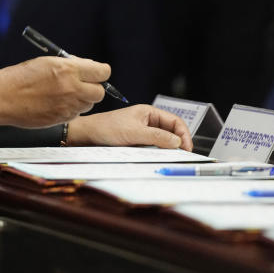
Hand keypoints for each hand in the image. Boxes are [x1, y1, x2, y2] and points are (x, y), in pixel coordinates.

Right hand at [0, 55, 108, 127]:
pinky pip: (76, 114)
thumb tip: (86, 67)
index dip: (100, 71)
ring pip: (89, 105)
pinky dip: (71, 109)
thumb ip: (70, 65)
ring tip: (65, 94)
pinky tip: (57, 103)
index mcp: (68, 69)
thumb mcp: (47, 62)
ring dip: (83, 99)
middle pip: (100, 92)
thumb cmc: (20, 78)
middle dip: (93, 87)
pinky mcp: (62, 119)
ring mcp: (68, 106)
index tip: (97, 72)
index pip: (102, 71)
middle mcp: (72, 88)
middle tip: (82, 83)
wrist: (3, 98)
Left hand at [67, 104, 192, 151]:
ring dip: (166, 150)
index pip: (175, 121)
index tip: (187, 148)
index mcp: (149, 113)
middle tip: (181, 157)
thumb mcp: (134, 132)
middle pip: (170, 132)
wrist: (86, 137)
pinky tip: (156, 160)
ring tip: (169, 159)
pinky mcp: (136, 143)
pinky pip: (152, 149)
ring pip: (162, 142)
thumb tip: (177, 142)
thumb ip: (157, 137)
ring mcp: (142, 132)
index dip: (183, 134)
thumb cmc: (106, 129)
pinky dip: (156, 154)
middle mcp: (147, 121)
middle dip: (177, 144)